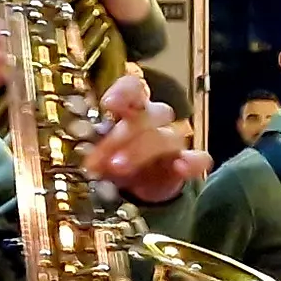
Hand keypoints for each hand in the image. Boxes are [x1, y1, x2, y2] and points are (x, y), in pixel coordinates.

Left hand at [86, 70, 205, 203]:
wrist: (138, 192)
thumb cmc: (116, 162)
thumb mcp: (100, 152)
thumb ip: (94, 148)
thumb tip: (81, 154)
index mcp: (133, 109)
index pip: (135, 87)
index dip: (125, 91)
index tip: (109, 104)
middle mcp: (155, 121)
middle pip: (149, 115)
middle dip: (123, 134)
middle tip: (99, 156)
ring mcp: (173, 143)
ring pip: (167, 137)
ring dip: (142, 150)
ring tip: (118, 167)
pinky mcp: (187, 165)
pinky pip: (199, 158)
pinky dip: (192, 162)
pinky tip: (180, 167)